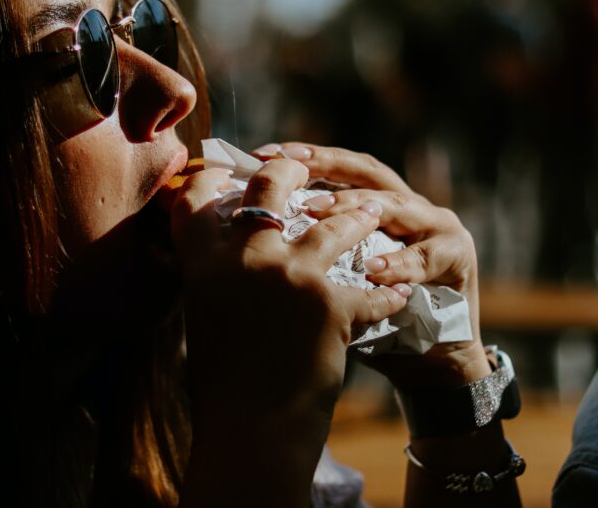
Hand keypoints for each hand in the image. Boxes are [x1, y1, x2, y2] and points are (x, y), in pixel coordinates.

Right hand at [170, 158, 410, 428]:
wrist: (253, 429)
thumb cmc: (225, 379)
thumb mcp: (209, 313)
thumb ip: (221, 271)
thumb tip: (237, 238)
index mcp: (204, 262)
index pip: (201, 199)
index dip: (216, 178)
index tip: (236, 169)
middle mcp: (245, 257)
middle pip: (271, 187)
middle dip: (293, 171)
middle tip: (308, 168)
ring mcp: (290, 275)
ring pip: (335, 223)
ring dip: (359, 216)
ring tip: (374, 212)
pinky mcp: (330, 302)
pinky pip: (369, 286)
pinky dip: (385, 291)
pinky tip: (396, 294)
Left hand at [254, 142, 490, 388]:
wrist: (424, 363)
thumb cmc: (364, 319)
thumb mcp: (325, 279)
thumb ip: (298, 249)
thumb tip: (232, 232)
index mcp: (372, 203)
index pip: (333, 167)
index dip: (297, 157)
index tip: (258, 153)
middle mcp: (406, 204)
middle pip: (363, 170)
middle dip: (324, 164)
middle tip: (287, 164)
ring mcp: (436, 226)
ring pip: (395, 204)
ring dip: (353, 208)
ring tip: (315, 212)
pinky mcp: (457, 257)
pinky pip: (425, 257)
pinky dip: (398, 263)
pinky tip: (373, 271)